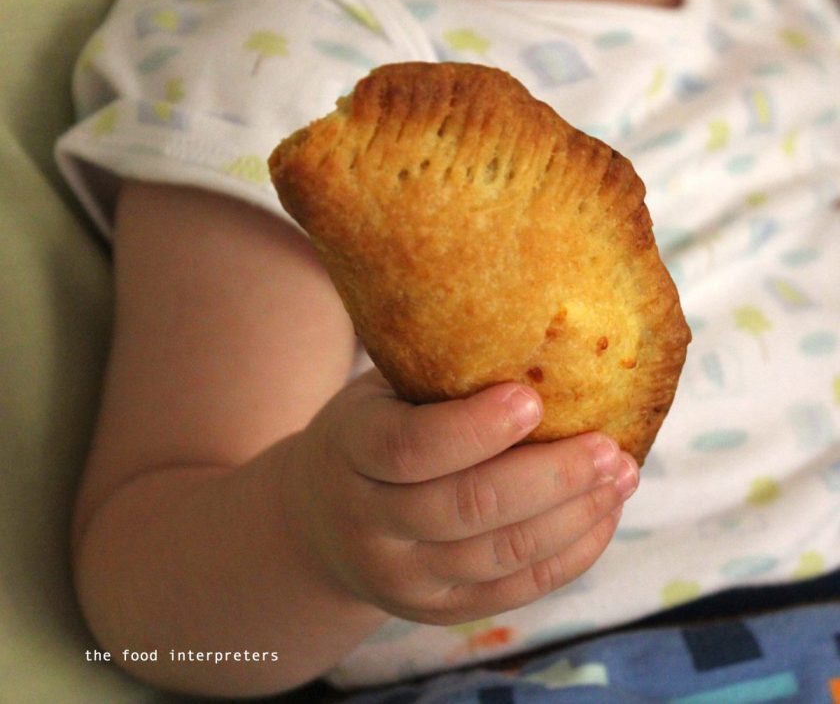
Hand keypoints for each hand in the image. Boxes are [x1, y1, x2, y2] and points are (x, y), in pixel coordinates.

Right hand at [279, 370, 638, 624]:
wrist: (326, 521)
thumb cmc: (374, 433)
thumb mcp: (383, 395)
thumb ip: (441, 382)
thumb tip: (544, 344)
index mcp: (350, 451)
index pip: (409, 447)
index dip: (474, 428)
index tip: (532, 398)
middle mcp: (368, 523)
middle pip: (466, 507)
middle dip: (550, 476)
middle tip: (609, 446)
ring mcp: (403, 577)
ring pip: (500, 554)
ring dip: (573, 515)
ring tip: (622, 476)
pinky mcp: (439, 610)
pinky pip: (515, 590)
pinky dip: (570, 555)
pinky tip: (602, 516)